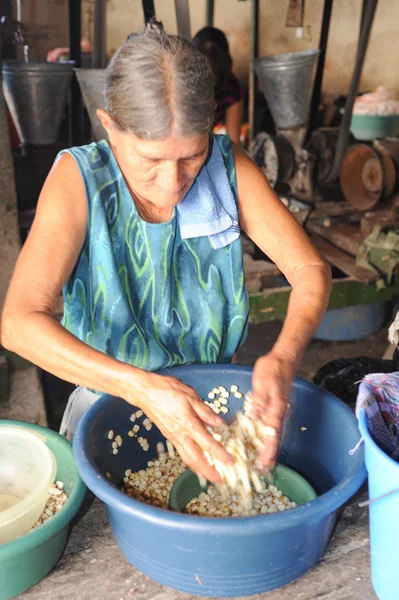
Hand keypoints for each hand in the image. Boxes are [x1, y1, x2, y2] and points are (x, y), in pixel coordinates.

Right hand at [129, 372, 233, 483]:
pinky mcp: (168, 436)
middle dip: (208, 472)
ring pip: (187, 458)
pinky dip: (190, 461)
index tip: (230, 462)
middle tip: (219, 480)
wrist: (145, 392)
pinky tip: (196, 460)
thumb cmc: (168, 390)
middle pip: (196, 459)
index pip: (208, 444)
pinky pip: (181, 452)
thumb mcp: (191, 396)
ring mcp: (173, 437)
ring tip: (209, 476)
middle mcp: (180, 435)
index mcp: (189, 424)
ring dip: (198, 469)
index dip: (220, 454)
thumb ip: (206, 412)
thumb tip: (221, 423)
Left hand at [249, 351, 295, 469]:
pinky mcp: (273, 405)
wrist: (284, 358)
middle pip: (274, 437)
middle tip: (261, 470)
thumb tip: (254, 415)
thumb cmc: (273, 368)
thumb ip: (260, 399)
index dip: (268, 450)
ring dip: (266, 446)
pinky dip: (264, 434)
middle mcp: (278, 412)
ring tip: (260, 461)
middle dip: (268, 454)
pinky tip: (257, 439)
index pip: (272, 434)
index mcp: (275, 408)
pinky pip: (269, 424)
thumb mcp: (263, 381)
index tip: (265, 464)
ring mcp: (277, 409)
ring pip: (272, 432)